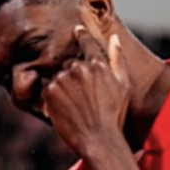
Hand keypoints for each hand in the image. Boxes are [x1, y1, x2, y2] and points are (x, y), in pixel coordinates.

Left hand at [43, 26, 129, 156]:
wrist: (98, 139)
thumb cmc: (114, 115)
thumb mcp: (123, 86)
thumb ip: (117, 59)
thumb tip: (114, 38)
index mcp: (98, 64)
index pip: (86, 42)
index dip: (81, 35)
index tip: (76, 29)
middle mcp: (79, 67)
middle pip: (70, 63)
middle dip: (73, 76)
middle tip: (81, 98)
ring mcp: (63, 78)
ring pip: (58, 75)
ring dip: (62, 86)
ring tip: (74, 106)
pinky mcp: (50, 90)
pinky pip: (47, 86)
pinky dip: (52, 96)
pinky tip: (64, 109)